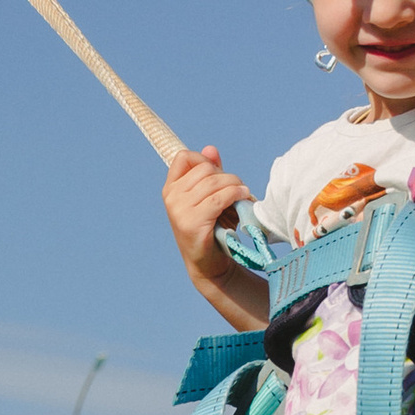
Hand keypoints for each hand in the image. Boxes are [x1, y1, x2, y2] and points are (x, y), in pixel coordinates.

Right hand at [162, 142, 255, 281]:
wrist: (209, 265)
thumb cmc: (211, 229)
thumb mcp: (207, 198)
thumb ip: (209, 174)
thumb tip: (211, 149)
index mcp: (171, 189)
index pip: (184, 157)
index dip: (204, 160)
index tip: (218, 174)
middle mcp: (171, 197)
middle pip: (205, 169)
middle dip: (226, 176)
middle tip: (238, 189)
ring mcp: (179, 210)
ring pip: (214, 182)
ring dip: (235, 185)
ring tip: (243, 195)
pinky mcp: (192, 222)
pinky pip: (219, 198)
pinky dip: (235, 194)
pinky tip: (243, 197)